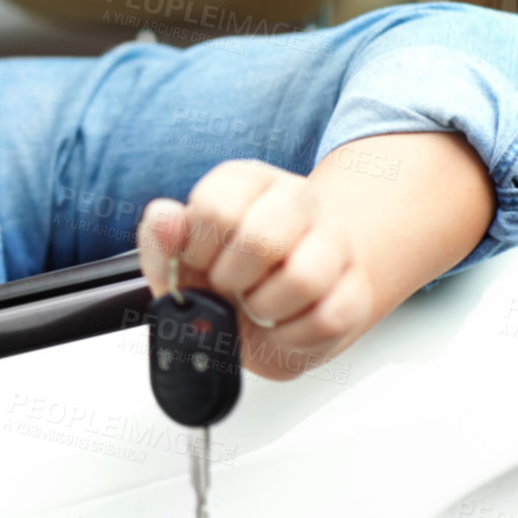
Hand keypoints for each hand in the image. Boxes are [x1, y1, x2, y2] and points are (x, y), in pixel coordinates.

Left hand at [136, 160, 377, 381]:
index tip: (199, 262)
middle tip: (226, 287)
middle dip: (231, 279)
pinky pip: (327, 318)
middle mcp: (296, 199)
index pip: (217, 208)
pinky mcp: (357, 287)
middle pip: (262, 239)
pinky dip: (291, 336)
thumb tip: (166, 219)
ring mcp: (334, 240)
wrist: (271, 310)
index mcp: (246, 181)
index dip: (198, 250)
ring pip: (303, 278)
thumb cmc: (222, 277)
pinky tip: (280, 324)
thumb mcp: (177, 260)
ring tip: (255, 305)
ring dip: (265, 307)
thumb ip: (161, 239)